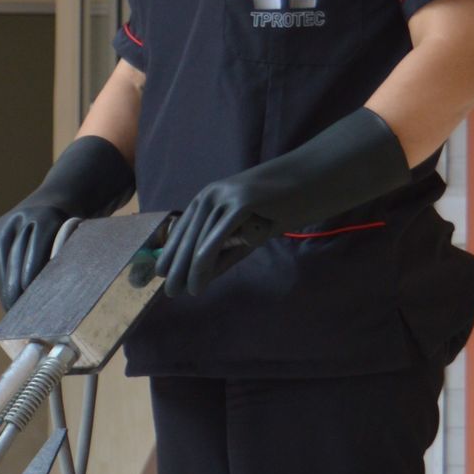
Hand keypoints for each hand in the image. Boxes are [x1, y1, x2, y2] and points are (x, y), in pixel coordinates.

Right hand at [0, 133, 136, 303]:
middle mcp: (24, 217)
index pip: (35, 252)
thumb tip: (67, 298)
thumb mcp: (78, 236)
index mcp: (47, 218)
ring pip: (2, 260)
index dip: (31, 278)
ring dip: (4, 286)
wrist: (60, 196)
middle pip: (15, 259)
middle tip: (19, 315)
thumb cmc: (76, 227)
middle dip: (15, 288)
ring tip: (10, 310)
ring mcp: (8, 222)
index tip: (31, 302)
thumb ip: (69, 257)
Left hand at [154, 108, 409, 298]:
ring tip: (183, 293)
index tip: (161, 278)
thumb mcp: (247, 231)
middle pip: (186, 237)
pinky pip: (216, 239)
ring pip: (198, 242)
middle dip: (175, 267)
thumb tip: (202, 277)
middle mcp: (211, 194)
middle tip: (169, 293)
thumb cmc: (281, 207)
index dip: (170, 254)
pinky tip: (200, 283)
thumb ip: (225, 250)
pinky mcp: (240, 203)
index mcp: (208, 197)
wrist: (311, 180)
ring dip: (188, 271)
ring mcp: (224, 197)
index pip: (182, 230)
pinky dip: (204, 264)